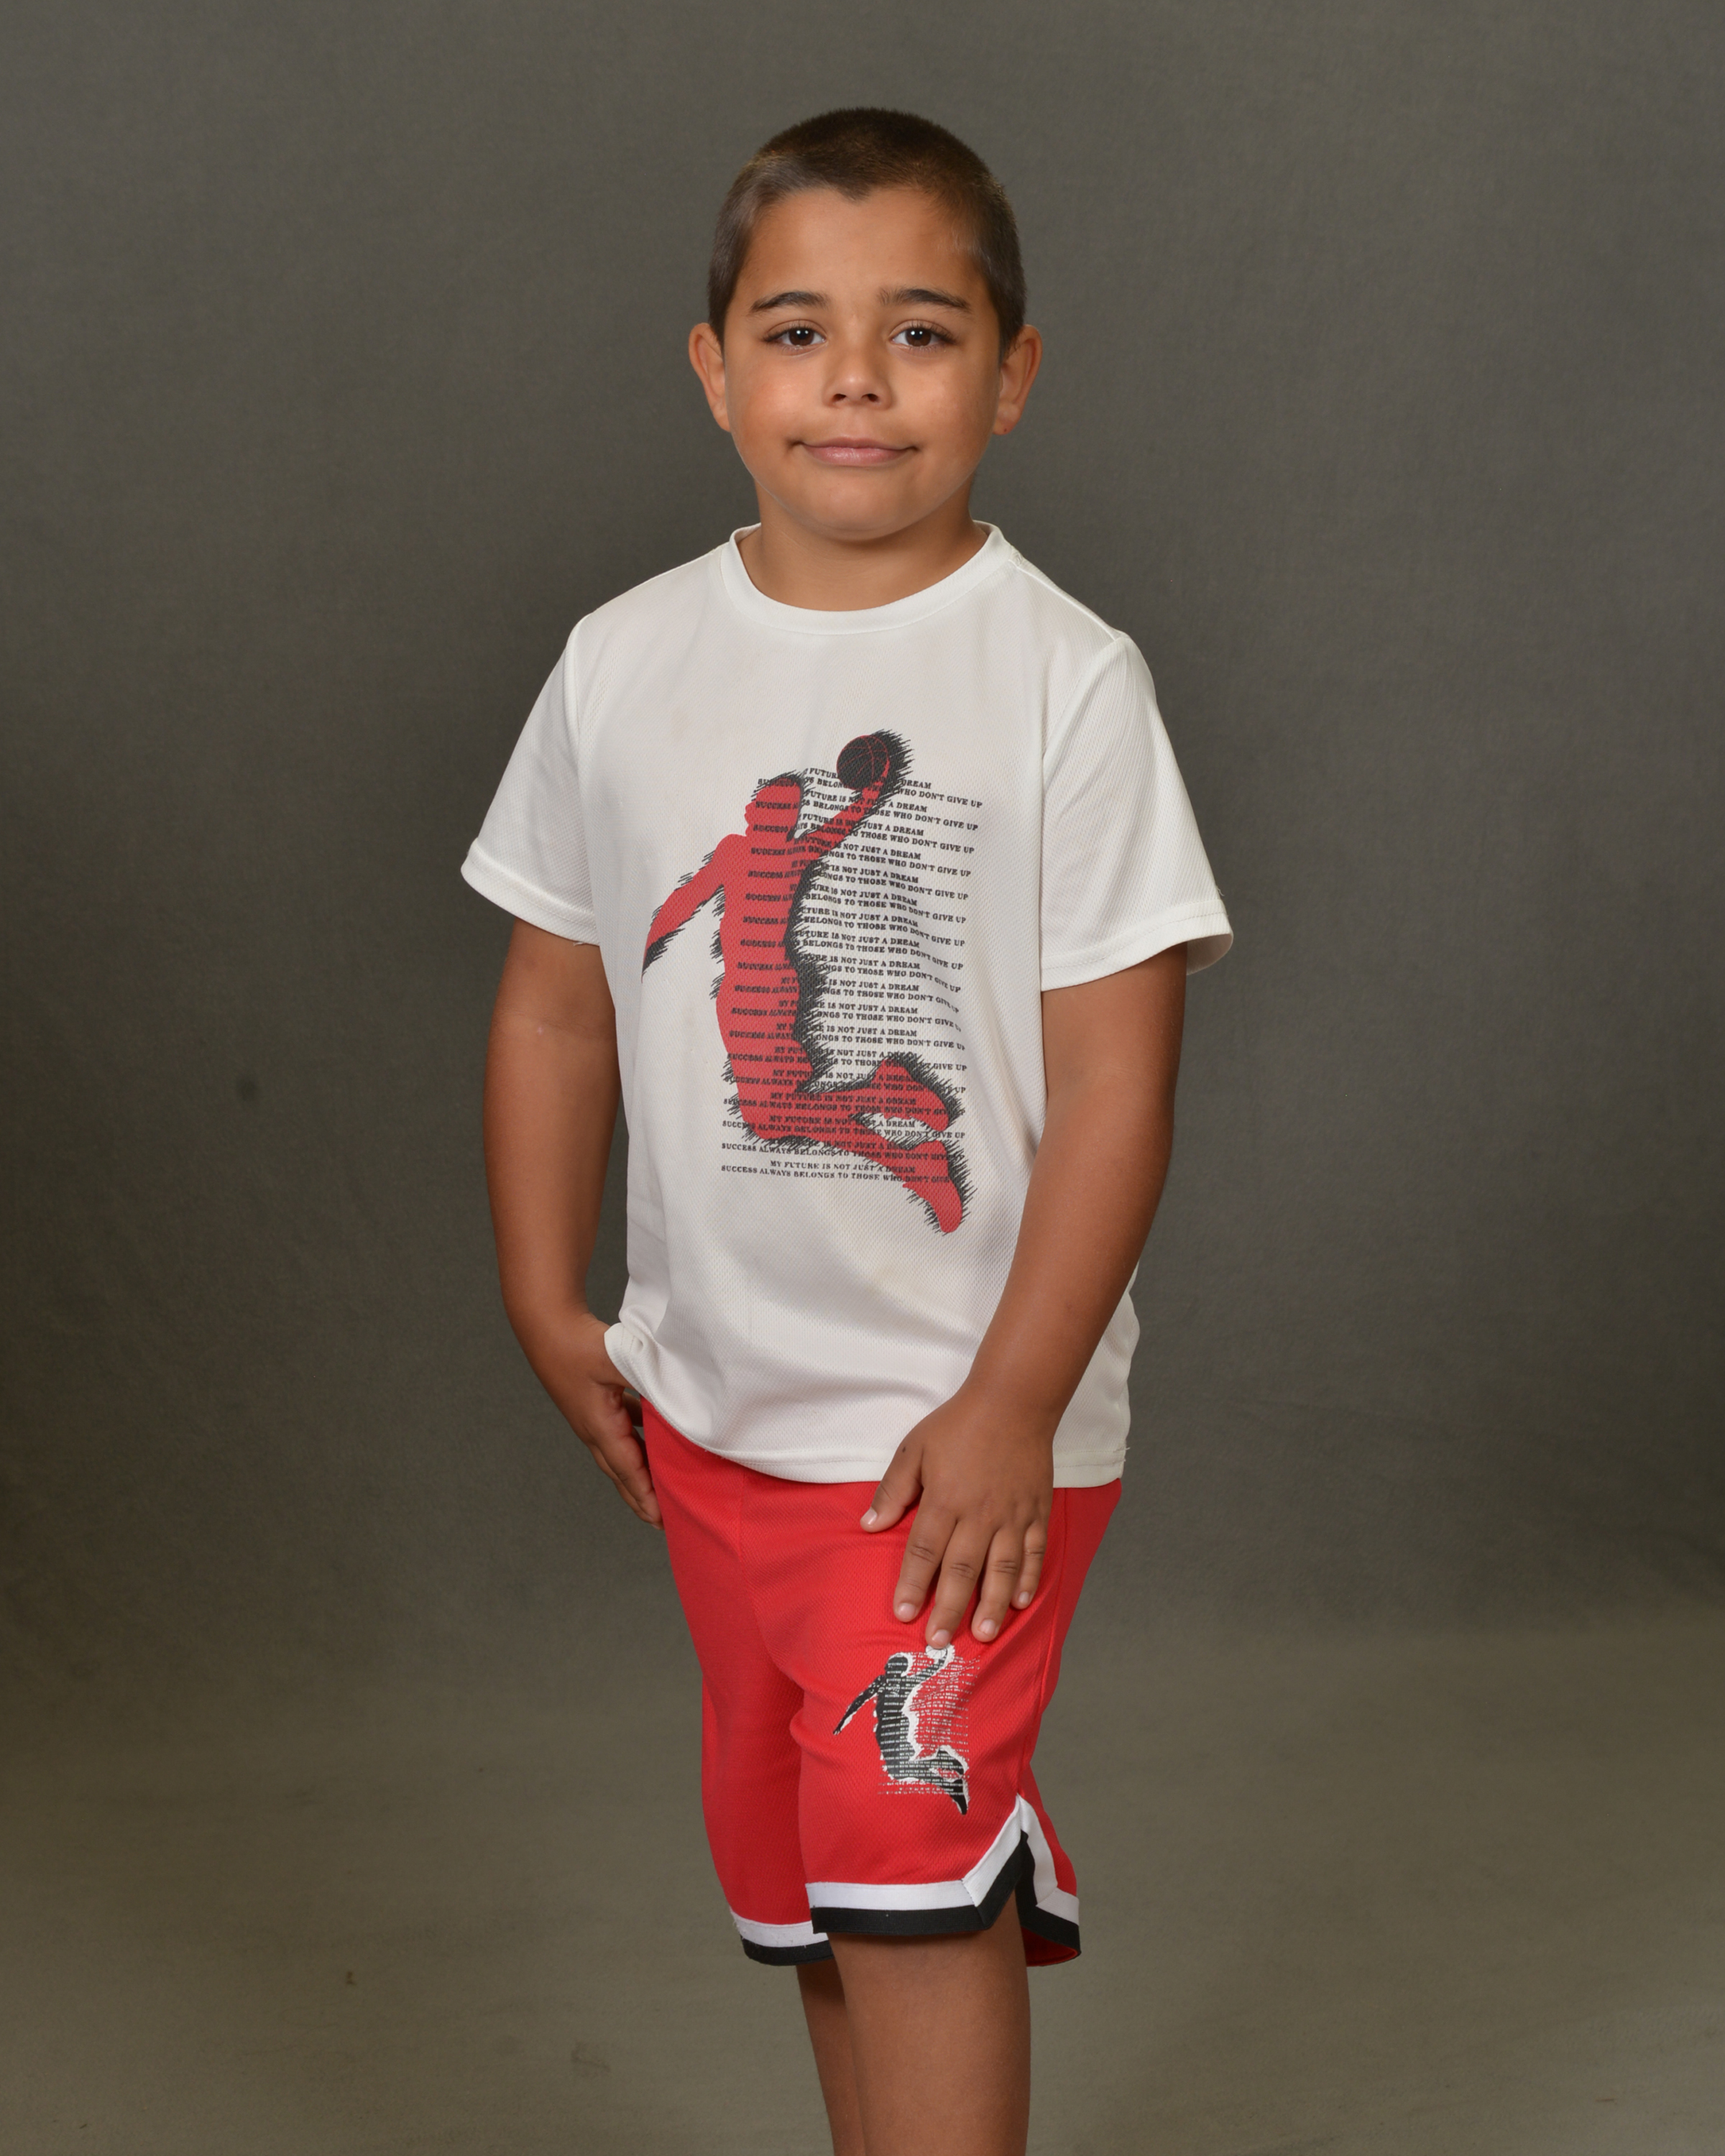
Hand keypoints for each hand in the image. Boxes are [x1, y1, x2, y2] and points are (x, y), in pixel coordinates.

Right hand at [529, 1307, 660, 1527]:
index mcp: (599, 1425)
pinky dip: (639, 1439)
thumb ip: (647, 1377)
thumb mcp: (616, 1359)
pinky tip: (655, 1434)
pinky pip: (621, 1429)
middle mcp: (593, 1428)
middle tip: (663, 1522)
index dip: (646, 1495)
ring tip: (661, 1487)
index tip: (661, 1519)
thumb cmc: (576, 1342)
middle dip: (641, 1498)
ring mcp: (592, 1416)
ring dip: (640, 1472)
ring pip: (621, 1453)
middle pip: (622, 1472)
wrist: (545, 1324)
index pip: (628, 1468)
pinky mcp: (594, 1402)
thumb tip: (677, 1393)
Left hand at [860, 1387, 1053, 1645]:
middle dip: (948, 1608)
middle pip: (962, 1568)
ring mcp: (1012, 1515)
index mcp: (945, 1498)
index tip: (904, 1613)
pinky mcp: (1036, 1511)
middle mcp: (979, 1513)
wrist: (1014, 1400)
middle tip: (937, 1641)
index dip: (913, 1584)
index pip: (924, 1550)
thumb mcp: (913, 1448)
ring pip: (1001, 1568)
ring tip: (981, 1635)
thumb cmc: (958, 1424)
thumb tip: (869, 1526)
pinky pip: (1033, 1552)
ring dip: (990, 1604)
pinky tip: (1019, 1603)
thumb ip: (893, 1489)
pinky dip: (1027, 1579)